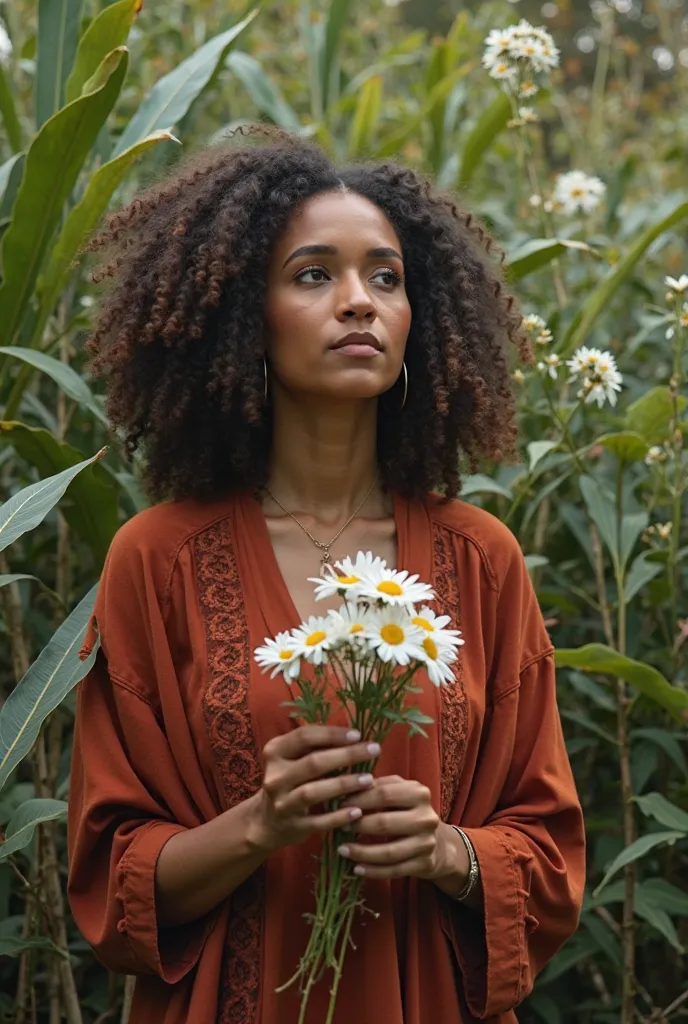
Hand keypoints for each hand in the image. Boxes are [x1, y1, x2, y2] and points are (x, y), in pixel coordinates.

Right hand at [248, 725, 380, 854]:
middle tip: (374, 750)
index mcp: (275, 752)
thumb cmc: (291, 780)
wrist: (268, 820)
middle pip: (313, 762)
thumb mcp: (293, 758)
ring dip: (343, 784)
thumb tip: (355, 736)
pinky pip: (318, 822)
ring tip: (369, 780)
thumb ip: (316, 746)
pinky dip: (338, 817)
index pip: (304, 736)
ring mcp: (282, 803)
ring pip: (313, 792)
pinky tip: (357, 811)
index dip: (332, 734)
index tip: (358, 734)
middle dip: (346, 755)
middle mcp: (275, 777)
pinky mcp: (292, 826)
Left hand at [338, 774, 467, 882]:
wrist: (439, 842)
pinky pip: (394, 871)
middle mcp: (426, 818)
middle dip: (358, 826)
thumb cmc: (408, 811)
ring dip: (362, 852)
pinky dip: (373, 871)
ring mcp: (427, 843)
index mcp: (419, 793)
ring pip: (389, 852)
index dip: (359, 800)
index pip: (384, 794)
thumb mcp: (398, 792)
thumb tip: (345, 787)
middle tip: (339, 827)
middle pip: (385, 823)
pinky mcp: (425, 864)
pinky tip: (357, 868)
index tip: (339, 804)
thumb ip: (376, 787)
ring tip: (342, 850)